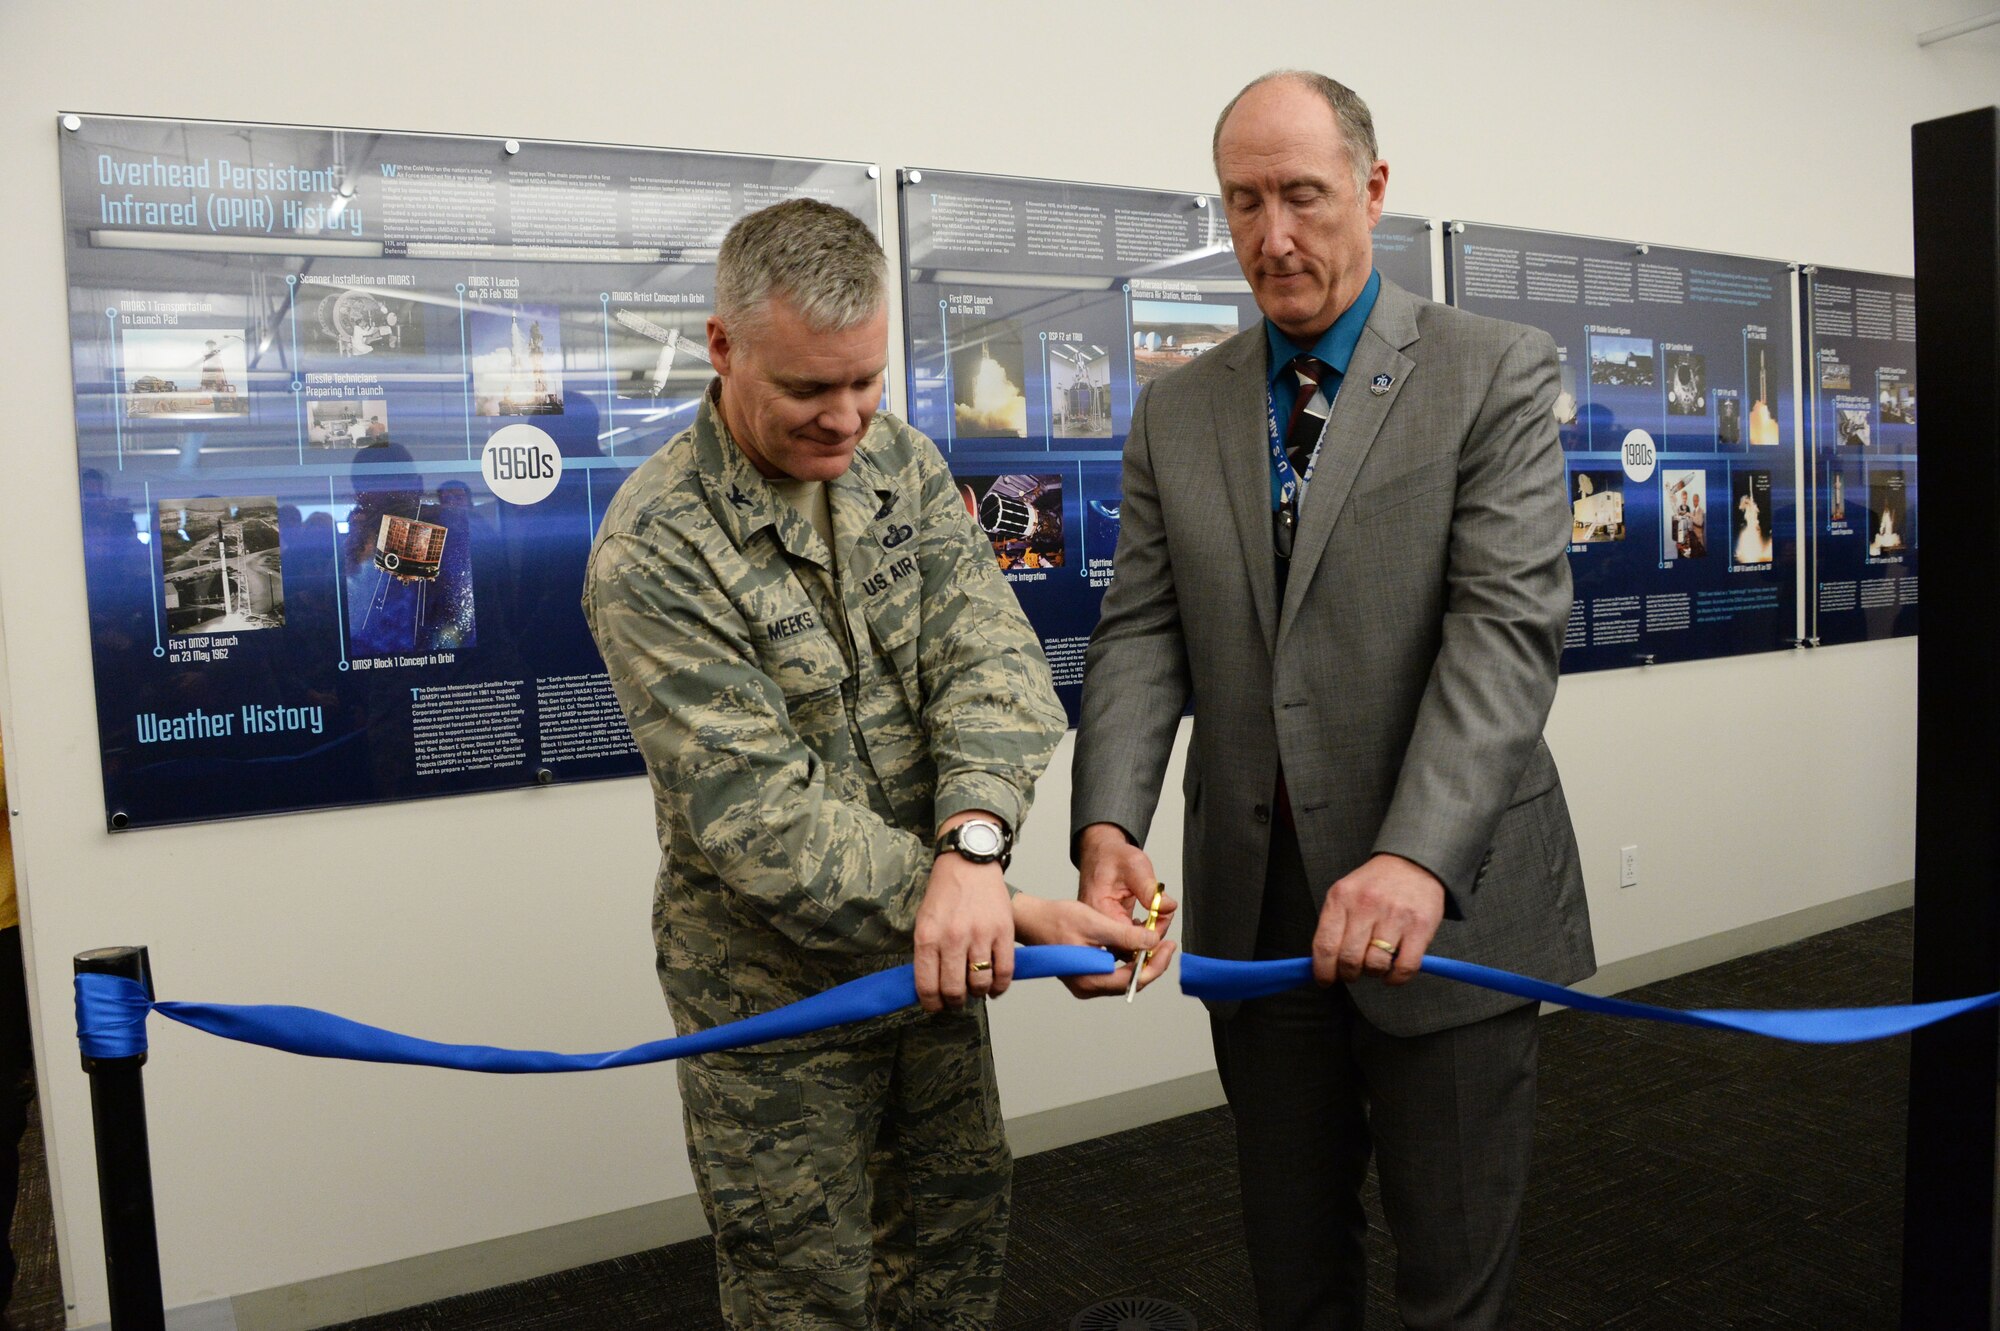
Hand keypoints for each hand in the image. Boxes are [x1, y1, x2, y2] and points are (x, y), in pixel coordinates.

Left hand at [913, 820, 1015, 1012]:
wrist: (969, 862)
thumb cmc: (945, 893)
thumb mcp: (923, 921)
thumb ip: (926, 953)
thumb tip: (930, 988)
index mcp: (928, 937)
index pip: (927, 986)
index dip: (932, 1005)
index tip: (936, 1007)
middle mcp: (953, 938)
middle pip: (954, 990)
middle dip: (954, 1003)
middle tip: (956, 1000)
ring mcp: (980, 935)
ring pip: (980, 985)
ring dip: (977, 994)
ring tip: (975, 989)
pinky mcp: (1003, 932)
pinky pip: (1005, 972)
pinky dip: (1000, 987)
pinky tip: (995, 986)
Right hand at [1014, 894, 1176, 998]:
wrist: (1031, 919)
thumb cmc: (1056, 919)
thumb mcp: (1095, 923)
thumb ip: (1126, 935)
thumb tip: (1153, 941)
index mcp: (1090, 980)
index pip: (1134, 980)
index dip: (1156, 963)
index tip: (1168, 945)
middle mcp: (1089, 987)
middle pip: (1131, 981)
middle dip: (1151, 961)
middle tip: (1166, 942)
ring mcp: (1087, 982)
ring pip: (1124, 976)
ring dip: (1141, 958)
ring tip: (1155, 939)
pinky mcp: (1086, 974)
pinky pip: (1114, 970)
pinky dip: (1128, 957)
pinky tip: (1135, 941)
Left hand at [1311, 853, 1443, 986]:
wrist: (1412, 863)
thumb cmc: (1375, 884)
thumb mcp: (1345, 894)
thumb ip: (1333, 926)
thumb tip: (1323, 964)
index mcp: (1341, 898)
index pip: (1325, 945)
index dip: (1323, 971)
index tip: (1325, 980)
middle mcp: (1366, 905)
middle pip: (1349, 959)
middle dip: (1348, 974)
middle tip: (1352, 973)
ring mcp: (1394, 916)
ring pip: (1375, 965)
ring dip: (1373, 973)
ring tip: (1375, 965)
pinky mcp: (1420, 927)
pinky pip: (1404, 967)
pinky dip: (1396, 978)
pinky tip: (1393, 971)